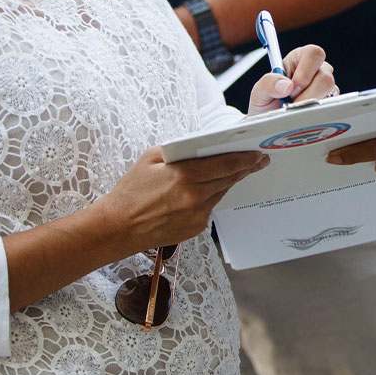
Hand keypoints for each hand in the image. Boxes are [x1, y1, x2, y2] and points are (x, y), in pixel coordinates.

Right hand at [101, 145, 267, 251]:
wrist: (117, 227)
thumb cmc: (130, 191)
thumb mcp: (151, 158)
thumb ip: (178, 149)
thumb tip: (200, 145)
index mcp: (185, 175)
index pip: (226, 163)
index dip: (246, 158)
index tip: (257, 153)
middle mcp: (194, 197)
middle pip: (229, 178)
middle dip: (246, 168)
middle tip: (258, 160)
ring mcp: (196, 215)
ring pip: (221, 192)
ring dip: (228, 181)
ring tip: (236, 170)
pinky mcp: (195, 228)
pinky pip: (210, 207)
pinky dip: (210, 196)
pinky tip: (205, 190)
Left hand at [247, 43, 335, 114]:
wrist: (270, 121)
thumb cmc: (266, 101)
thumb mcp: (260, 91)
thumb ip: (268, 84)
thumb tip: (286, 85)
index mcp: (299, 58)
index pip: (313, 53)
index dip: (305, 71)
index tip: (292, 88)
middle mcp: (315, 70)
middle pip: (325, 76)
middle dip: (308, 93)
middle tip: (292, 102)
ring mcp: (324, 86)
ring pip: (329, 91)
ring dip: (310, 104)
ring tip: (295, 108)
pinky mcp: (329, 101)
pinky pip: (331, 106)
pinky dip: (316, 112)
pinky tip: (304, 114)